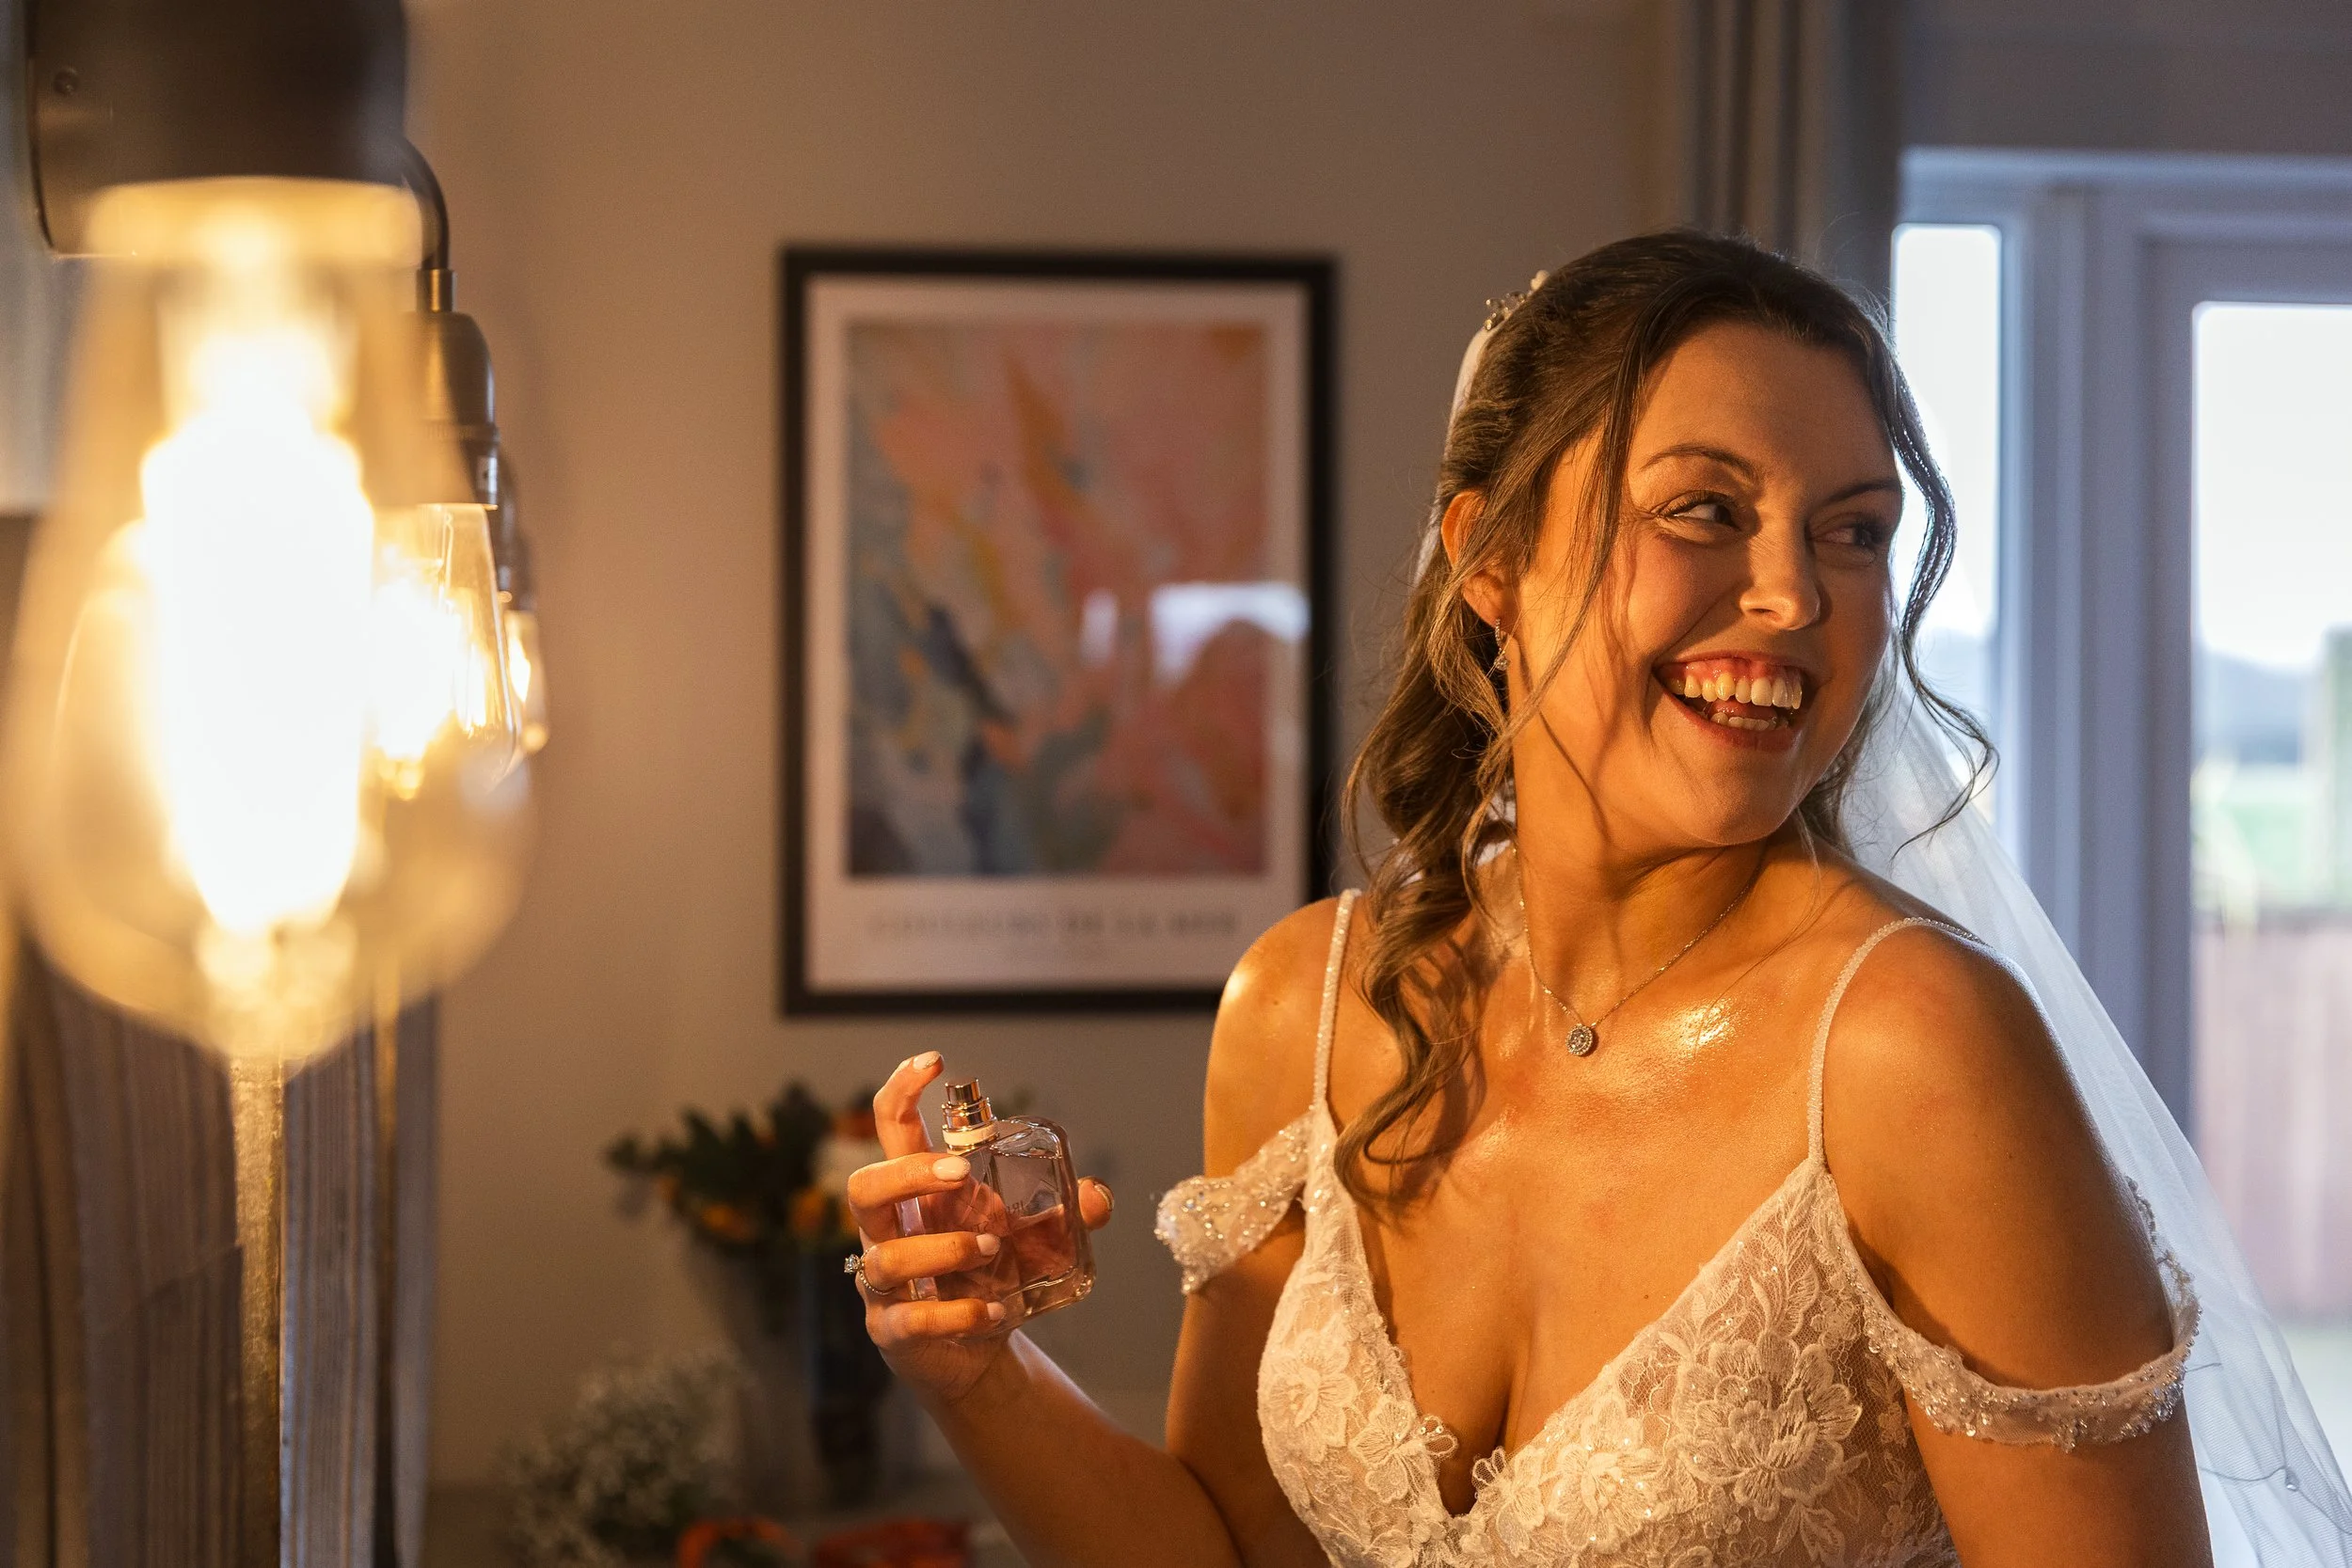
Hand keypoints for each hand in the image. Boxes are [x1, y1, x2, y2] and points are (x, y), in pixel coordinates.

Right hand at [849, 1053, 1114, 1404]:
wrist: (976, 1352)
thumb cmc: (991, 1274)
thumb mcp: (1033, 1238)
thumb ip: (1065, 1214)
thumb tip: (1098, 1197)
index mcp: (917, 1193)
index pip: (890, 1130)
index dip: (901, 1090)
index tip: (934, 1060)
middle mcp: (890, 1232)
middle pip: (865, 1188)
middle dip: (908, 1174)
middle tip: (959, 1171)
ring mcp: (884, 1285)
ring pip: (886, 1259)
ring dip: (942, 1249)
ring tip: (993, 1248)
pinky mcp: (894, 1332)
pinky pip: (910, 1320)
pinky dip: (956, 1315)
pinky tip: (994, 1314)